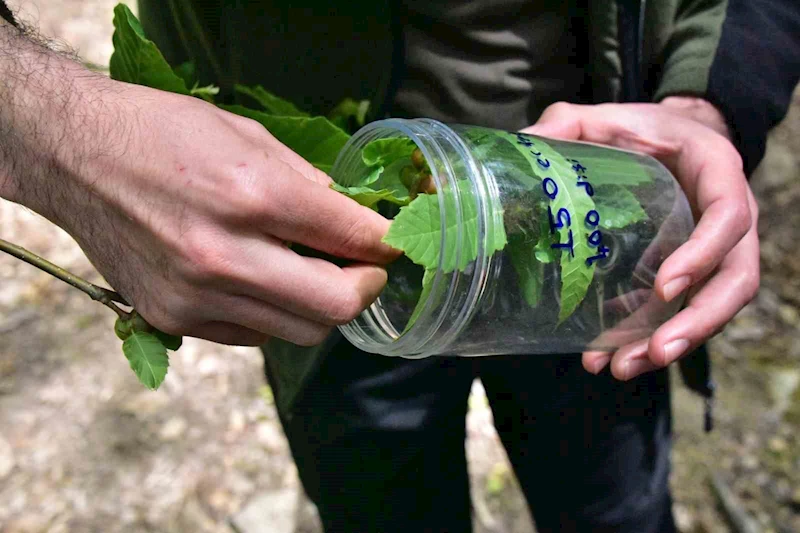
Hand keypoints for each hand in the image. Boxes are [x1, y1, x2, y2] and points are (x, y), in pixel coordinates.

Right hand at [5, 78, 397, 345]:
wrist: (73, 157)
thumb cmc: (159, 132)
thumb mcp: (246, 134)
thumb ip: (309, 184)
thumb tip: (352, 218)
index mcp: (252, 195)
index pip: (351, 238)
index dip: (386, 244)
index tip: (393, 244)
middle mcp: (224, 255)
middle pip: (335, 307)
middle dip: (365, 287)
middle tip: (364, 268)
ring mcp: (196, 296)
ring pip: (299, 332)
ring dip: (321, 305)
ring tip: (312, 272)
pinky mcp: (173, 319)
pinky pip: (255, 336)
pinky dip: (276, 315)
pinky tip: (264, 283)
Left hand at [522, 99, 758, 379]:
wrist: (669, 140)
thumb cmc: (640, 128)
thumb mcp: (606, 117)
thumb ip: (568, 124)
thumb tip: (520, 141)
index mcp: (716, 172)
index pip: (730, 217)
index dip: (704, 255)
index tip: (665, 288)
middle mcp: (729, 217)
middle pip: (735, 280)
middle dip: (698, 323)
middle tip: (654, 353)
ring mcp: (714, 250)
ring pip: (712, 307)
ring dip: (670, 342)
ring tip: (620, 368)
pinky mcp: (692, 271)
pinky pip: (679, 310)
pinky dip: (646, 334)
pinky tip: (607, 354)